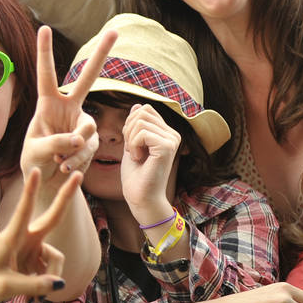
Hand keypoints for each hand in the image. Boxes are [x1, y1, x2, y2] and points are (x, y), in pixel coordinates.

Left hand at [0, 168, 82, 302]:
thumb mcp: (5, 287)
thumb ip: (33, 285)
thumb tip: (60, 283)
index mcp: (12, 238)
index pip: (24, 211)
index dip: (30, 191)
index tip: (35, 170)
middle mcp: (25, 238)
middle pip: (52, 217)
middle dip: (65, 196)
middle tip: (79, 173)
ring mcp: (31, 247)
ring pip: (56, 257)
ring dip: (51, 276)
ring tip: (34, 296)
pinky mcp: (34, 257)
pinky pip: (51, 269)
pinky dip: (46, 281)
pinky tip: (31, 291)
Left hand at [22, 26, 116, 175]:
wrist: (47, 184)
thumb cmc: (34, 162)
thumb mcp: (36, 151)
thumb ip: (55, 143)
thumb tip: (79, 139)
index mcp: (47, 104)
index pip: (46, 74)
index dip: (44, 52)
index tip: (43, 27)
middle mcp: (67, 108)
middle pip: (86, 79)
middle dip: (101, 56)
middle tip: (114, 31)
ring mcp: (82, 124)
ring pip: (87, 130)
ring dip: (73, 150)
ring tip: (58, 163)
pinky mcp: (91, 141)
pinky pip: (89, 148)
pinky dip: (77, 161)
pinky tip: (65, 169)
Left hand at [118, 104, 180, 221]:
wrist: (141, 198)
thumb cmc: (136, 175)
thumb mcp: (132, 144)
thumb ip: (135, 127)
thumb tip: (138, 105)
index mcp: (166, 133)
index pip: (144, 110)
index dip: (130, 124)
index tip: (131, 144)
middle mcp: (173, 134)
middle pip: (142, 112)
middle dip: (129, 130)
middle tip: (133, 151)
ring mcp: (172, 140)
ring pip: (140, 121)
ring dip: (130, 140)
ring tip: (137, 156)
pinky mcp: (167, 147)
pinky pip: (142, 132)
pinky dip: (133, 145)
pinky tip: (139, 159)